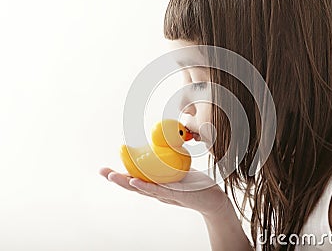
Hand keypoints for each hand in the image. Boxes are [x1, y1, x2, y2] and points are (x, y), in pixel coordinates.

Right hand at [99, 167, 229, 216]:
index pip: (135, 180)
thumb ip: (169, 164)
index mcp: (157, 186)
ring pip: (142, 189)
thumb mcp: (179, 172)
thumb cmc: (196, 185)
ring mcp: (165, 195)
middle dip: (116, 178)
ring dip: (125, 183)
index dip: (121, 175)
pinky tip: (134, 182)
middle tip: (102, 171)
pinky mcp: (175, 196)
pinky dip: (145, 186)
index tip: (106, 169)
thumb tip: (163, 147)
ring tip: (112, 176)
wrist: (213, 199)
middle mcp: (158, 192)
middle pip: (133, 186)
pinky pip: (158, 191)